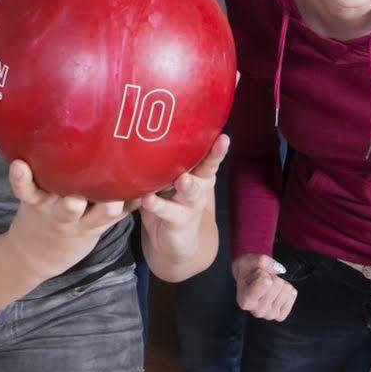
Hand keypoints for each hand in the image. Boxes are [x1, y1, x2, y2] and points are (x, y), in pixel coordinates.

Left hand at [6, 160, 137, 283]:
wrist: (33, 255)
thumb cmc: (71, 232)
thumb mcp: (97, 226)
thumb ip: (118, 206)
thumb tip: (148, 179)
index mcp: (96, 221)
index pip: (122, 211)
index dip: (134, 200)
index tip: (148, 189)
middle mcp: (80, 216)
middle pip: (101, 213)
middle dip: (109, 205)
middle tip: (117, 196)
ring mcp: (56, 211)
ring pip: (69, 207)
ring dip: (73, 202)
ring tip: (75, 194)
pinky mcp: (32, 204)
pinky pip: (25, 191)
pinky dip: (21, 179)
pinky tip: (19, 165)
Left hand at [137, 134, 230, 269]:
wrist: (172, 241)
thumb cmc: (168, 199)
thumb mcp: (169, 178)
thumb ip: (165, 161)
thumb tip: (146, 130)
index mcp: (198, 174)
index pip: (209, 157)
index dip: (217, 148)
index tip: (224, 137)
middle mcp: (198, 187)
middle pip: (206, 170)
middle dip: (212, 158)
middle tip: (218, 146)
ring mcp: (189, 205)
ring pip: (191, 192)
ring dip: (188, 185)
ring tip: (182, 179)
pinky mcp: (177, 221)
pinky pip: (167, 211)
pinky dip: (157, 204)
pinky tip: (148, 199)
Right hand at [232, 252, 297, 321]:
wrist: (248, 280)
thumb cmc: (247, 271)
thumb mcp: (248, 260)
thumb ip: (262, 261)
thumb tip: (281, 270)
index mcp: (245, 301)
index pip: (266, 282)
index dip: (262, 272)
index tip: (254, 276)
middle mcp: (257, 311)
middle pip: (277, 284)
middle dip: (271, 277)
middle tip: (262, 280)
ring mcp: (270, 315)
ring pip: (286, 288)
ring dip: (278, 282)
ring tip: (268, 285)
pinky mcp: (281, 315)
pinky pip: (292, 294)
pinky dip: (286, 288)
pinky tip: (275, 291)